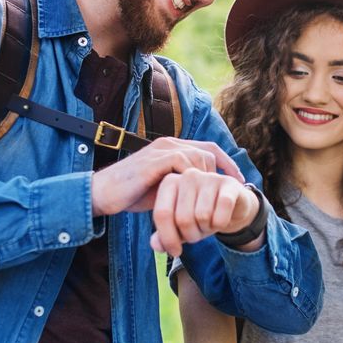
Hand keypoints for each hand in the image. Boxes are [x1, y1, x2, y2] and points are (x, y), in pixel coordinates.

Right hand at [89, 137, 244, 236]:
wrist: (103, 194)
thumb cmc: (131, 193)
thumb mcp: (164, 188)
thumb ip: (183, 186)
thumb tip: (204, 197)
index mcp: (172, 147)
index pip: (208, 148)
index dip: (226, 163)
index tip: (239, 181)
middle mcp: (169, 143)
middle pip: (208, 151)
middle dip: (222, 173)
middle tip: (229, 193)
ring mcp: (161, 150)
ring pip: (198, 158)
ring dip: (207, 181)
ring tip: (212, 199)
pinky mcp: (155, 160)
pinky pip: (184, 164)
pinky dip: (193, 181)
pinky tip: (196, 198)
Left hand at [148, 170, 260, 255]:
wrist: (233, 205)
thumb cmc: (202, 214)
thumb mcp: (180, 227)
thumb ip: (164, 236)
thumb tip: (156, 246)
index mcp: (170, 182)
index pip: (161, 214)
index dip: (168, 238)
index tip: (175, 252)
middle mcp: (188, 175)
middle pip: (183, 218)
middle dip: (191, 235)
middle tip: (198, 233)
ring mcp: (209, 177)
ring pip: (202, 217)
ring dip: (207, 229)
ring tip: (209, 224)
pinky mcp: (229, 184)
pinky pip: (220, 214)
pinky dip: (220, 224)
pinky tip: (222, 220)